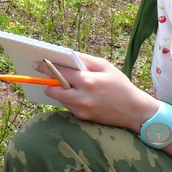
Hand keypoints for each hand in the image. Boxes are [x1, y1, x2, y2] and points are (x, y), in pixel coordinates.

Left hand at [37, 53, 158, 130]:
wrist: (135, 112)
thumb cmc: (120, 85)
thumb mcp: (105, 66)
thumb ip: (84, 59)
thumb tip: (65, 54)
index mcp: (88, 81)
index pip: (60, 72)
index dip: (45, 67)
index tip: (36, 63)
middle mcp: (82, 97)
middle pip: (52, 89)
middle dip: (48, 81)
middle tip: (47, 75)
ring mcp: (81, 110)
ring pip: (58, 98)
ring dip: (59, 90)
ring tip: (66, 83)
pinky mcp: (82, 118)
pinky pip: (67, 105)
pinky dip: (68, 99)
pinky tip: (76, 94)